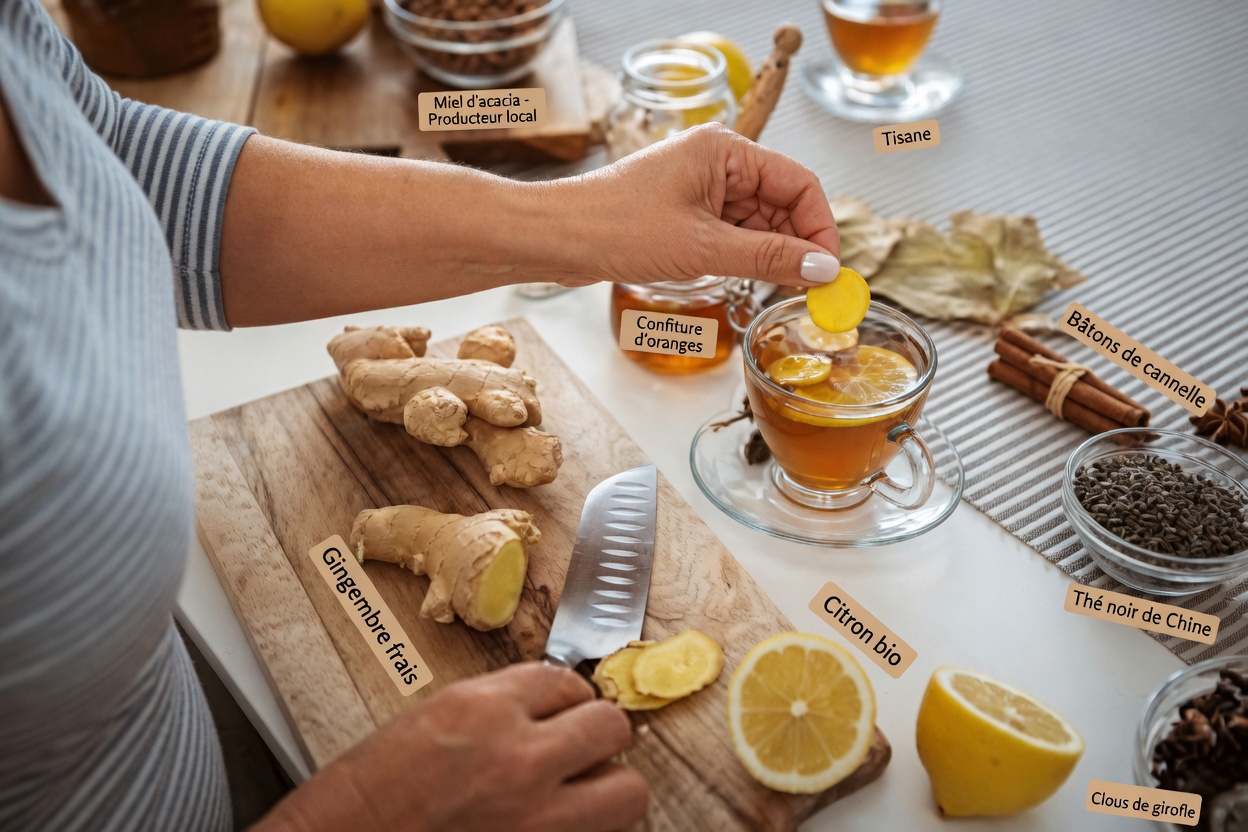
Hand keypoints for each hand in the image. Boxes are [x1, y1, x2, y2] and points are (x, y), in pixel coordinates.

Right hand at [254, 663, 645, 831]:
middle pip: (610, 727)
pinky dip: (587, 831)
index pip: (565, 680)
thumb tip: (545, 711)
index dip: (567, 697)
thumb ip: (496, 710)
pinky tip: (561, 825)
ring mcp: (537, 818)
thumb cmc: (367, 795)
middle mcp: (518, 758)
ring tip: (584, 792)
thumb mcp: (431, 721)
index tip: (565, 708)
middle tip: (583, 747)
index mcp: (483, 710)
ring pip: (627, 791)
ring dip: (609, 788)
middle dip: (598, 735)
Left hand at [553, 122, 840, 287]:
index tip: (828, 271)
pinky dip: (741, 256)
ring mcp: (699, 186)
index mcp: (725, 150)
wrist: (556, 237)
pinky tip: (738, 279)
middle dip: (795, 244)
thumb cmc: (616, 227)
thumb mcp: (703, 248)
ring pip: (757, 221)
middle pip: (782, 202)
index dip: (820, 228)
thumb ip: (768, 258)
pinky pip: (730, 231)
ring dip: (767, 254)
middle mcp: (716, 161)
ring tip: (769, 289)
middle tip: (805, 290)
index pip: (799, 182)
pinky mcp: (684, 211)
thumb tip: (821, 269)